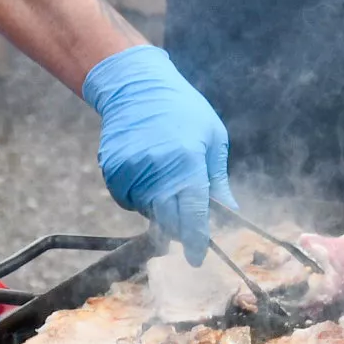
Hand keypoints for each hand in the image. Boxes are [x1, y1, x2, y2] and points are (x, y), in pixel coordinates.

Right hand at [82, 43, 234, 262]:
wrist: (136, 86)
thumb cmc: (183, 109)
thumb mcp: (212, 137)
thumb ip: (218, 179)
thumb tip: (231, 211)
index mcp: (186, 162)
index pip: (193, 214)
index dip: (197, 240)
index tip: (199, 257)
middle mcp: (155, 172)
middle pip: (168, 221)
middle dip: (180, 230)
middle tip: (189, 227)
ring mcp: (129, 173)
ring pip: (148, 211)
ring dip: (161, 208)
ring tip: (168, 178)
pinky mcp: (112, 172)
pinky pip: (129, 199)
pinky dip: (141, 196)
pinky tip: (149, 173)